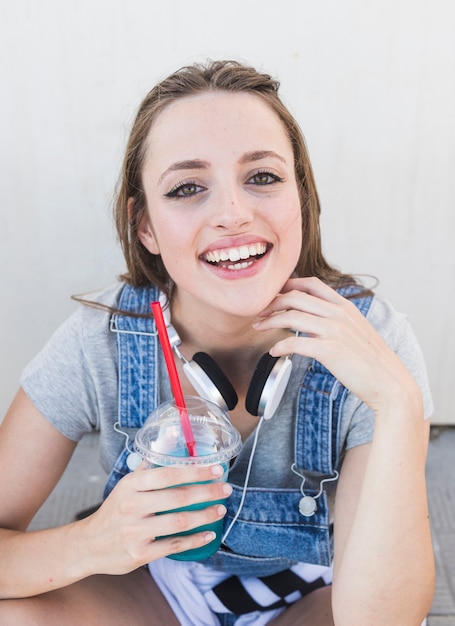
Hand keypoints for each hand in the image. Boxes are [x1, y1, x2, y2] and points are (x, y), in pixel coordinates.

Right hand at [78, 463, 230, 575]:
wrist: (88, 545)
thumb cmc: (114, 510)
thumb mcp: (125, 485)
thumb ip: (147, 467)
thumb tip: (169, 439)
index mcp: (131, 485)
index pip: (167, 474)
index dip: (194, 471)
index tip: (216, 469)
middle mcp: (132, 507)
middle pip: (178, 498)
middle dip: (207, 492)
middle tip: (225, 489)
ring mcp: (135, 532)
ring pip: (179, 522)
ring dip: (205, 516)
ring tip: (220, 509)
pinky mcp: (139, 554)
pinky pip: (174, 546)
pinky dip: (195, 540)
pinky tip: (208, 534)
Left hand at [254, 277, 420, 413]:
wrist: (389, 383)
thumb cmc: (372, 361)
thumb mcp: (357, 330)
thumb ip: (338, 319)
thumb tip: (314, 318)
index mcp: (345, 306)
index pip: (311, 284)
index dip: (288, 286)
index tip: (273, 295)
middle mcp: (339, 314)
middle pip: (295, 297)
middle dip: (272, 302)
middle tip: (259, 312)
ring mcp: (334, 330)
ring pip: (291, 316)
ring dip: (269, 321)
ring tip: (259, 327)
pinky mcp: (329, 350)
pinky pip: (295, 342)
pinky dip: (280, 346)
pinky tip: (274, 351)